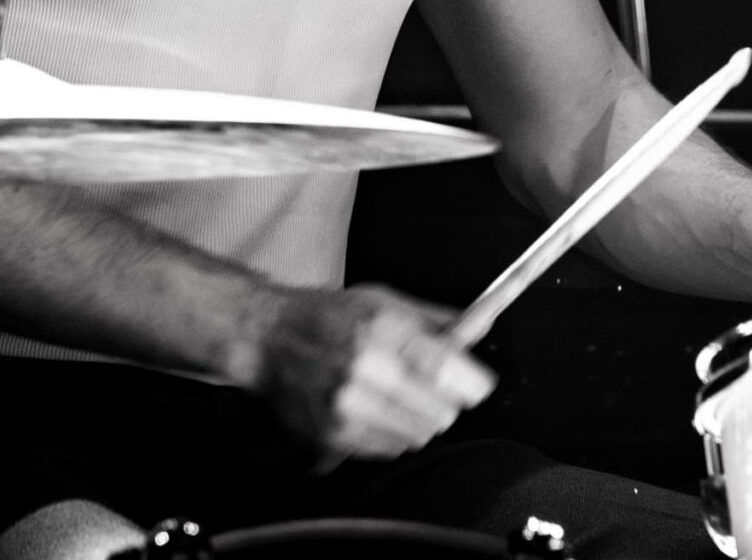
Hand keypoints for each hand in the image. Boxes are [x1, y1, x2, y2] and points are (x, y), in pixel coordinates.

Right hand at [240, 283, 496, 460]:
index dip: (472, 381)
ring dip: (418, 420)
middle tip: (429, 386)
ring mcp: (348, 408)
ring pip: (419, 436)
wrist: (269, 339)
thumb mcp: (384, 301)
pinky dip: (392, 434)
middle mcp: (366, 371)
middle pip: (442, 412)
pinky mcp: (334, 436)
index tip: (475, 383)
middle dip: (445, 401)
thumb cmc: (329, 315)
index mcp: (384, 330)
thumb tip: (482, 330)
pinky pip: (390, 449)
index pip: (450, 370)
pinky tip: (374, 409)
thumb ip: (436, 321)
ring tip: (396, 396)